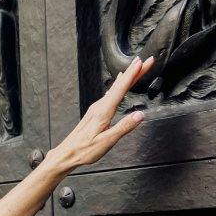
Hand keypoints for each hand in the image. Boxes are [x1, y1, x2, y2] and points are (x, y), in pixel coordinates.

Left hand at [44, 56, 152, 172]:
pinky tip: (119, 83)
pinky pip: (111, 94)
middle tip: (147, 61)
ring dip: (128, 77)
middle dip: (135, 71)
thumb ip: (124, 127)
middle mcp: (100, 106)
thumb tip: (140, 115)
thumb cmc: (85, 149)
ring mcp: (97, 108)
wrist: (67, 153)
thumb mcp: (107, 141)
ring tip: (138, 68)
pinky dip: (119, 85)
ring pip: (116, 88)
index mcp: (103, 111)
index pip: (121, 88)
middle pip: (120, 85)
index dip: (132, 74)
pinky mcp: (96, 112)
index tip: (142, 62)